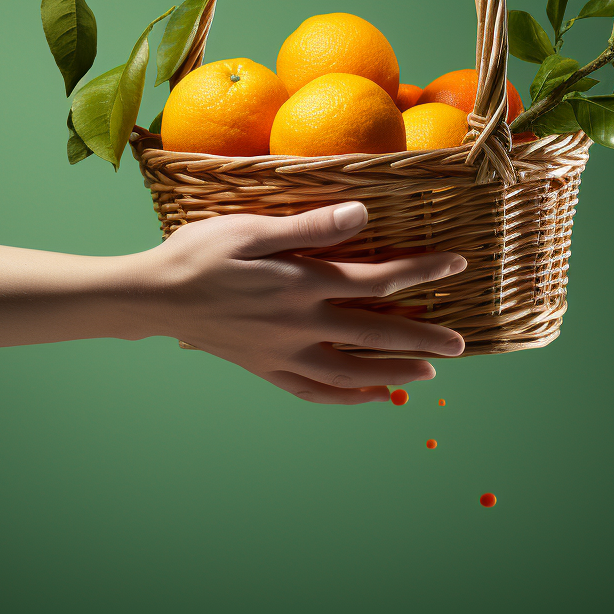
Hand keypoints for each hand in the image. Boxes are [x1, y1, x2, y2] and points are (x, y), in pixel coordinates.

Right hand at [132, 201, 465, 403]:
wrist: (153, 297)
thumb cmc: (200, 253)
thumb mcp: (251, 229)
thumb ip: (309, 227)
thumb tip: (362, 215)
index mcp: (302, 284)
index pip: (377, 280)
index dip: (421, 272)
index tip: (457, 265)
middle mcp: (300, 324)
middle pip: (375, 333)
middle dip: (423, 337)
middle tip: (460, 344)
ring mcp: (283, 353)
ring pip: (352, 371)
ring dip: (394, 372)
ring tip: (428, 374)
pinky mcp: (266, 368)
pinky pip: (314, 392)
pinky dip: (347, 397)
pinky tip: (369, 396)